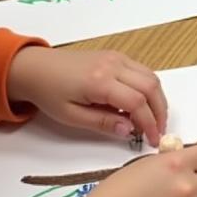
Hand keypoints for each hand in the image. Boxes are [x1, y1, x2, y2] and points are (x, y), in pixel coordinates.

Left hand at [6, 46, 168, 144]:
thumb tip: (129, 131)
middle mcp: (114, 65)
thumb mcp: (71, 116)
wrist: (37, 67)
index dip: (149, 123)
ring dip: (158, 99)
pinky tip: (142, 104)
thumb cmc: (49, 93)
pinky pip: (142, 71)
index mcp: (100, 81)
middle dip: (160, 111)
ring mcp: (118, 58)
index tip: (152, 140)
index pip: (137, 102)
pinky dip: (149, 88)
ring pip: (151, 76)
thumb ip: (102, 123)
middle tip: (158, 132)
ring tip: (153, 120)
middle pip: (151, 86)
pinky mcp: (117, 56)